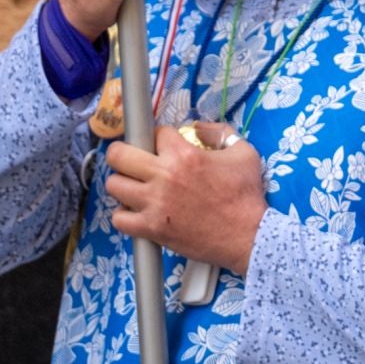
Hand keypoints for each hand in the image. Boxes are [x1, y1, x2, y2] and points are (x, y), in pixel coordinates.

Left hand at [105, 123, 266, 271]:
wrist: (249, 235)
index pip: (155, 133)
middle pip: (118, 154)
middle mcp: (164, 176)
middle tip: (133, 160)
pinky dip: (125, 215)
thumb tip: (198, 127)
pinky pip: (118, 218)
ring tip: (136, 187)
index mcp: (185, 155)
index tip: (163, 146)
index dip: (160, 138)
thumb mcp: (244, 153)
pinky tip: (137, 212)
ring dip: (123, 183)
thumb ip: (220, 132)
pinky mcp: (151, 228)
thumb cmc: (246, 196)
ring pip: (114, 184)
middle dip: (124, 153)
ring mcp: (154, 204)